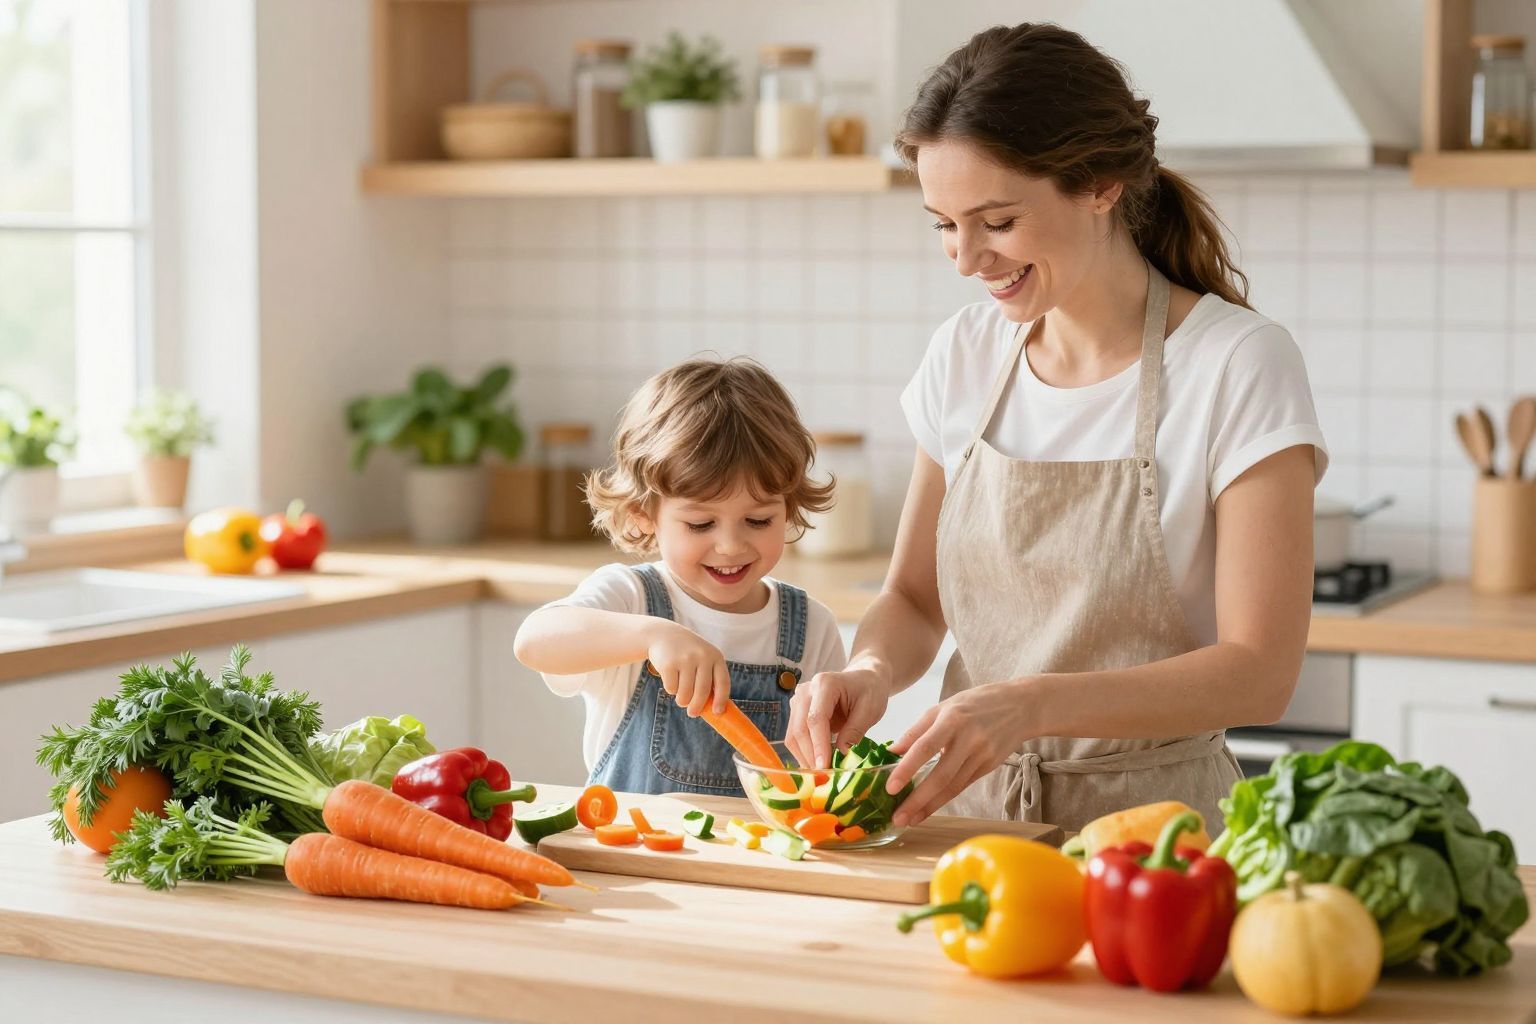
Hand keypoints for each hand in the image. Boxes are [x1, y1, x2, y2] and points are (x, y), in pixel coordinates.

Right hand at [646, 623, 730, 716]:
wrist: (664, 634)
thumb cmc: (688, 654)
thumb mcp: (704, 659)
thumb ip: (710, 679)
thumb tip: (714, 710)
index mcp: (716, 656)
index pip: (723, 682)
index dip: (721, 700)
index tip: (717, 712)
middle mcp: (702, 656)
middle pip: (702, 691)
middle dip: (697, 707)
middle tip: (692, 713)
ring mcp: (685, 659)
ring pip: (685, 694)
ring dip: (682, 700)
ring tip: (680, 694)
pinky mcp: (669, 663)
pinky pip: (671, 689)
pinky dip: (671, 690)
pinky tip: (671, 678)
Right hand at [785, 664, 890, 769]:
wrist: (863, 678)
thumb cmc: (869, 690)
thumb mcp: (870, 709)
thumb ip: (855, 730)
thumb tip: (842, 754)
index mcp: (825, 684)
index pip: (816, 719)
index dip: (818, 745)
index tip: (824, 766)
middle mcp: (806, 690)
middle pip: (800, 728)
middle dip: (810, 755)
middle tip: (823, 778)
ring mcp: (798, 700)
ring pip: (793, 735)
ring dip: (805, 757)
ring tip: (821, 774)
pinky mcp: (797, 712)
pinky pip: (795, 736)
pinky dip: (804, 752)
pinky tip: (817, 763)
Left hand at [884, 679, 1032, 827]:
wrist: (1020, 706)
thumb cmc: (975, 703)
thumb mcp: (944, 706)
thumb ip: (917, 730)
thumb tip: (893, 752)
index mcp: (953, 719)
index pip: (926, 747)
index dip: (907, 769)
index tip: (890, 787)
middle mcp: (969, 739)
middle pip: (941, 775)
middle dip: (917, 800)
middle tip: (897, 818)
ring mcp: (982, 755)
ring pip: (953, 786)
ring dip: (929, 806)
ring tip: (908, 820)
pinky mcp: (989, 767)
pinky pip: (962, 786)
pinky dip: (944, 800)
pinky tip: (928, 809)